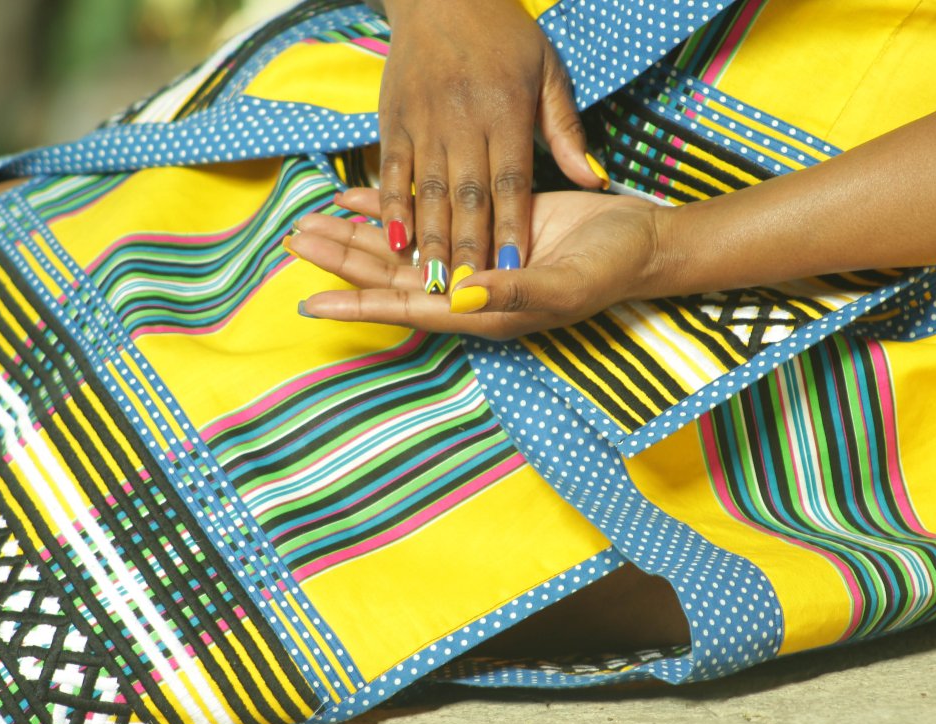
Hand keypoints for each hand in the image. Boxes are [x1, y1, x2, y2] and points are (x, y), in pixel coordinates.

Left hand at [290, 188, 673, 339]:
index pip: (406, 308)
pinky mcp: (480, 228)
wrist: (640, 240)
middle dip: (342, 262)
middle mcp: (466, 291)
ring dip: (356, 238)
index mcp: (481, 312)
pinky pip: (424, 220)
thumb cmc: (609, 267)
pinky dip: (391, 210)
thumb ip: (511, 292)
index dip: (357, 305)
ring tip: (310, 224)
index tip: (310, 302)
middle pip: (390, 278)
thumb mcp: (564, 283)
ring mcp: (471, 260)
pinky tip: (356, 198)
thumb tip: (459, 295)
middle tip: (294, 241)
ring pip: (400, 251)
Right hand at [377, 0, 605, 284]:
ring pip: (427, 191)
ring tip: (432, 282)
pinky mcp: (393, 120)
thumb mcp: (548, 71)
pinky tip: (393, 241)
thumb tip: (593, 179)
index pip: (511, 184)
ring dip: (430, 240)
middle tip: (469, 294)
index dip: (511, 230)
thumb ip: (566, 130)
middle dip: (468, 249)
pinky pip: (392, 171)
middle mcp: (463, 121)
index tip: (514, 272)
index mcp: (506, 113)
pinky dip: (391, 207)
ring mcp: (424, 122)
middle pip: (467, 197)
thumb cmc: (504, 35)